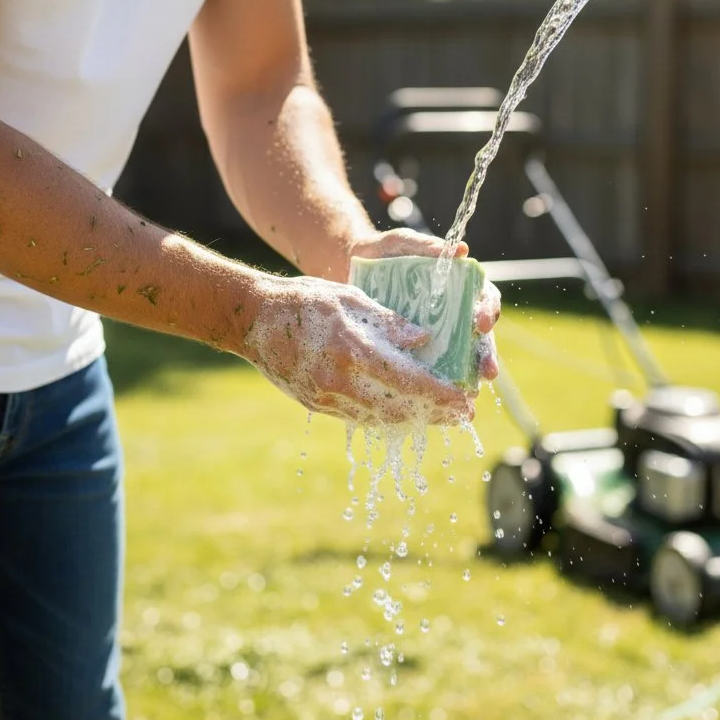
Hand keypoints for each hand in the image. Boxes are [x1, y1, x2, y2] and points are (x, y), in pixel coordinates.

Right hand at [243, 273, 478, 427]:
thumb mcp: (351, 298)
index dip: (442, 395)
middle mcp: (342, 382)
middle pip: (401, 408)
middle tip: (464, 414)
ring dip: (415, 421)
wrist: (252, 321)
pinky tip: (405, 413)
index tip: (467, 399)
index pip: (410, 382)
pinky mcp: (318, 404)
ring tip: (441, 417)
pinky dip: (388, 418)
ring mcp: (328, 398)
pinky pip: (360, 417)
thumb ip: (389, 321)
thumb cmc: (304, 300)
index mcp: (354, 351)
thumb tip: (425, 339)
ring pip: (382, 419)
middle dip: (436, 414)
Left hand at [347, 229, 501, 381]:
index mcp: (458, 285)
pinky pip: (432, 366)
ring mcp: (435, 331)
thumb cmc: (383, 251)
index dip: (488, 311)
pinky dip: (438, 381)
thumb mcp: (402, 243)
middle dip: (486, 354)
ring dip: (470, 374)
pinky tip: (439, 396)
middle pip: (479, 335)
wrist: (348, 267)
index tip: (482, 323)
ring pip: (461, 356)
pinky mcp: (414, 347)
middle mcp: (452, 310)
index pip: (484, 298)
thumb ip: (426, 246)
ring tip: (472, 390)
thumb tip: (462, 250)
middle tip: (488, 371)